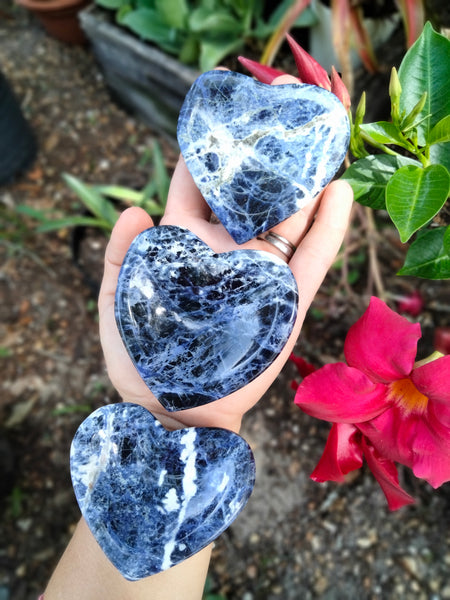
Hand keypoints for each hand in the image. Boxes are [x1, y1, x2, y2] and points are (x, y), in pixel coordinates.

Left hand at [98, 75, 352, 433]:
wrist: (173, 409)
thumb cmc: (138, 358)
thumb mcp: (117, 303)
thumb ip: (119, 257)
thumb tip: (135, 209)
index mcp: (185, 245)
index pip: (200, 187)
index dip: (212, 152)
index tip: (224, 118)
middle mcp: (227, 252)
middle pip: (252, 194)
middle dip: (267, 156)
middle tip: (285, 114)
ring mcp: (260, 274)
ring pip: (290, 220)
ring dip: (307, 184)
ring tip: (322, 144)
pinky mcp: (287, 301)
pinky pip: (314, 260)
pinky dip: (330, 228)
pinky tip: (340, 194)